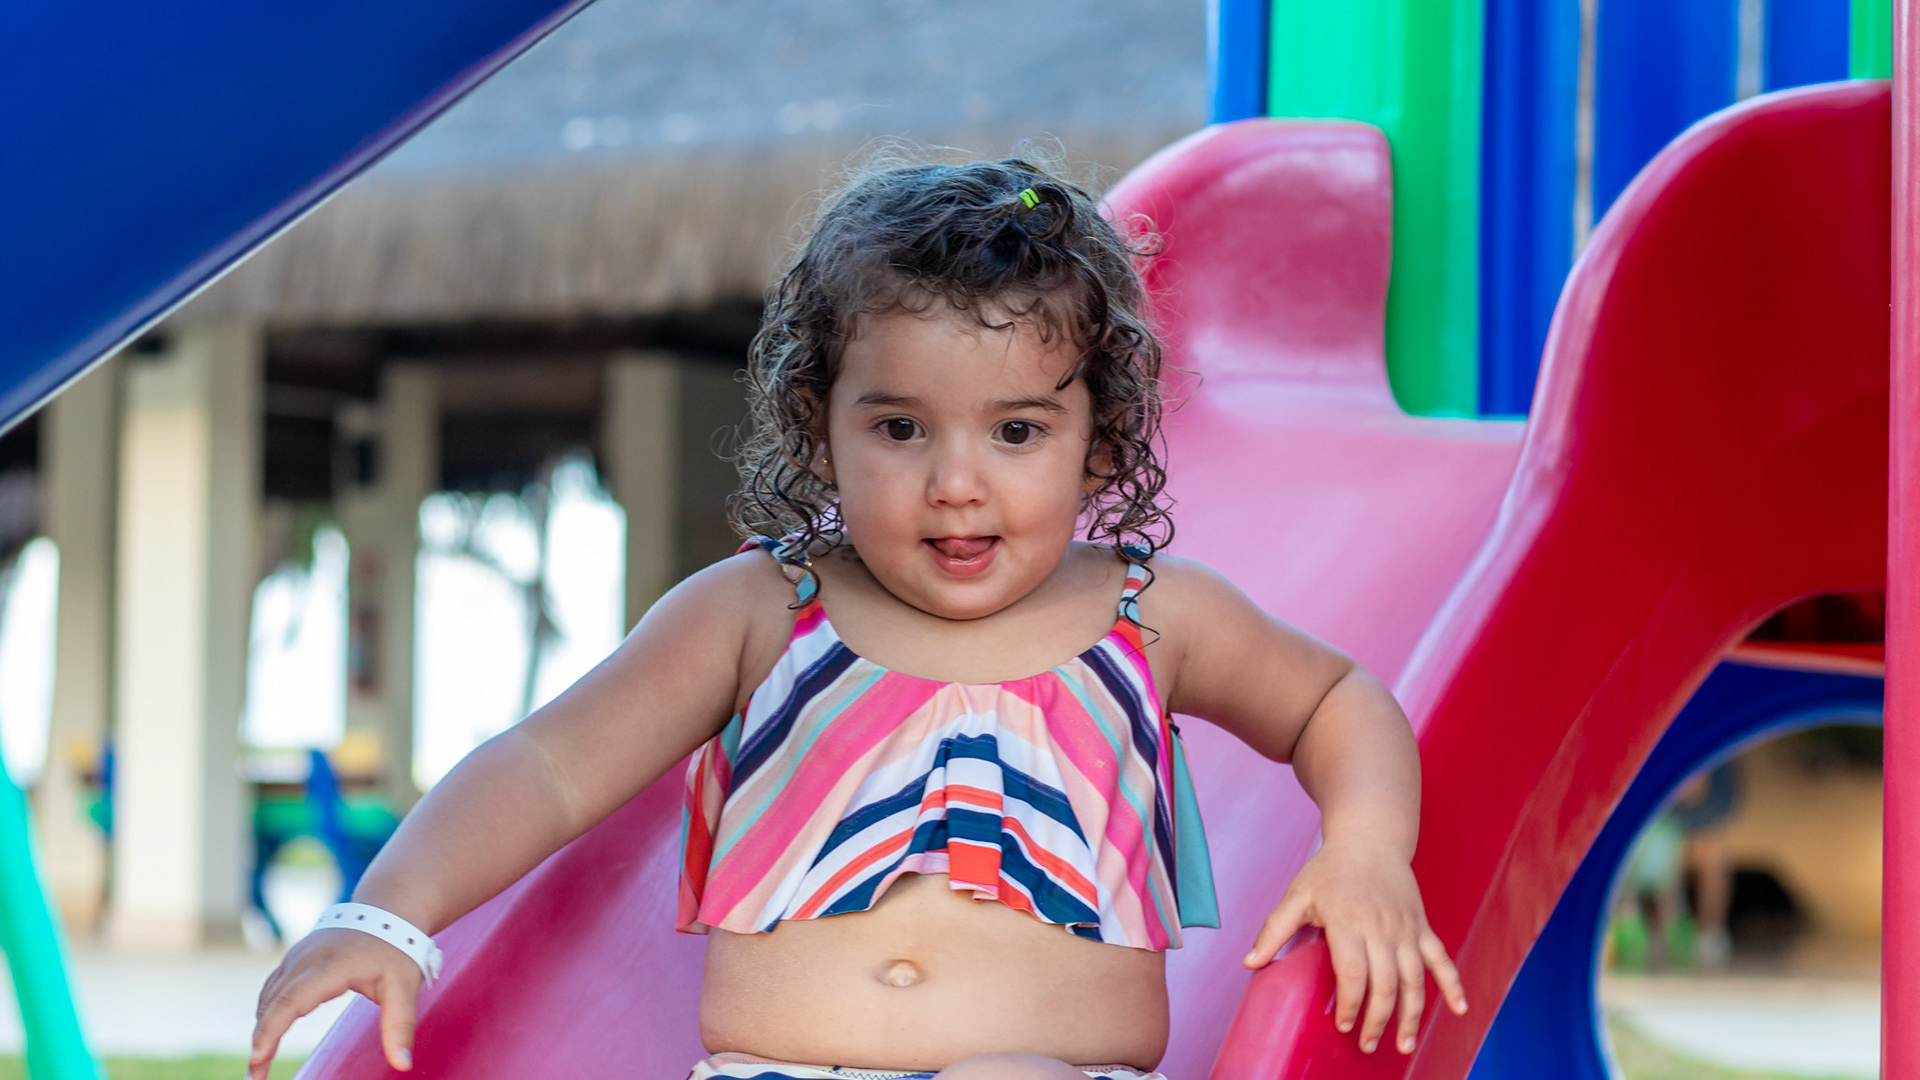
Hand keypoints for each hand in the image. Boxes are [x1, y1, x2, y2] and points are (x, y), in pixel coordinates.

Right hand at [250, 928, 422, 1077]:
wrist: (389, 909)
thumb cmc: (397, 947)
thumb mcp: (405, 986)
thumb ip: (400, 1026)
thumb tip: (403, 1065)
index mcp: (329, 965)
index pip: (290, 1001)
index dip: (271, 1031)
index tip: (257, 1059)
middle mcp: (305, 959)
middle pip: (272, 1003)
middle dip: (261, 1040)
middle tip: (256, 1076)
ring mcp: (297, 956)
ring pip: (269, 996)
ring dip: (261, 1027)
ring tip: (260, 1062)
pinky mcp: (296, 958)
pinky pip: (273, 987)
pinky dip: (267, 1012)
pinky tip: (268, 1033)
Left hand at [1242, 844, 1466, 1054]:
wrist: (1370, 839)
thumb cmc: (1329, 869)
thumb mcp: (1296, 894)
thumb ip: (1274, 930)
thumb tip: (1249, 963)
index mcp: (1348, 922)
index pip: (1353, 973)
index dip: (1349, 1003)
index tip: (1342, 1025)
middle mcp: (1381, 928)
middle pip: (1385, 984)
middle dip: (1377, 1020)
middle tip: (1365, 1044)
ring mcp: (1406, 929)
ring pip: (1414, 980)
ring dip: (1411, 1016)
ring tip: (1403, 1045)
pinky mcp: (1422, 927)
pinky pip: (1441, 959)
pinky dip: (1453, 985)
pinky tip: (1460, 1009)